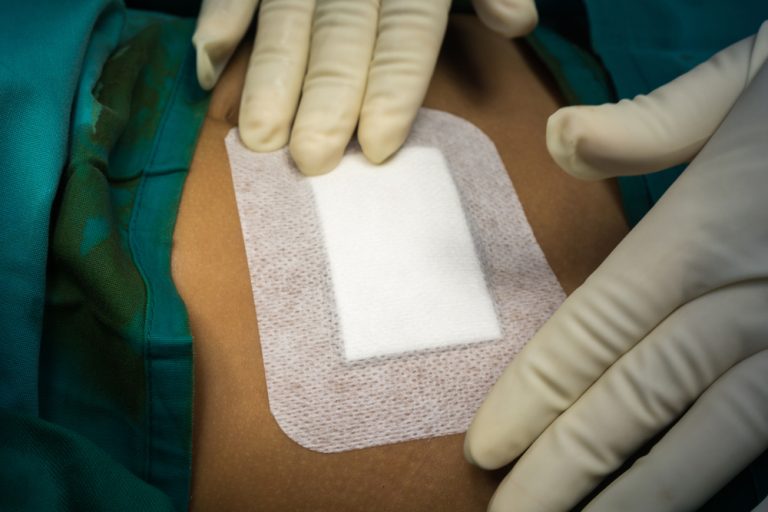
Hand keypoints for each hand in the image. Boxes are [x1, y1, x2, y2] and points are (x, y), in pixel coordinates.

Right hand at [192, 0, 537, 175]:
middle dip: (324, 98)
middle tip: (308, 160)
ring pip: (287, 18)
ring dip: (269, 78)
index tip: (375, 147)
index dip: (391, 89)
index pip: (404, 35)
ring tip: (257, 138)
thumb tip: (519, 23)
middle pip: (341, 36)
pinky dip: (220, 17)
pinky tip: (209, 66)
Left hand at [465, 21, 767, 511]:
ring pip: (718, 431)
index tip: (487, 446)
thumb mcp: (751, 80)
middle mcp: (758, 289)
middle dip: (569, 464)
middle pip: (641, 393)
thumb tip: (558, 136)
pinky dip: (764, 490)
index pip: (596, 327)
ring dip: (646, 494)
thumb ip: (655, 122)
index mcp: (711, 225)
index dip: (537, 393)